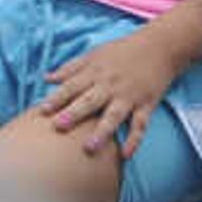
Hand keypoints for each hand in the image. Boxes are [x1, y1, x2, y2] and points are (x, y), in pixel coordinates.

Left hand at [37, 29, 181, 159]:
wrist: (160, 46)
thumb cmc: (123, 51)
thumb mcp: (94, 54)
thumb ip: (71, 68)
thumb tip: (46, 78)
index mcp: (95, 72)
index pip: (72, 86)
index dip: (56, 98)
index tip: (42, 111)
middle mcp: (111, 85)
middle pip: (90, 101)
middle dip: (74, 114)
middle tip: (58, 126)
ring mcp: (129, 96)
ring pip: (114, 116)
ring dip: (102, 132)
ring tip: (89, 148)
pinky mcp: (146, 104)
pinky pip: (140, 124)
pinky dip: (134, 139)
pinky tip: (126, 154)